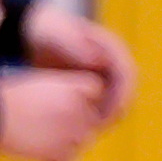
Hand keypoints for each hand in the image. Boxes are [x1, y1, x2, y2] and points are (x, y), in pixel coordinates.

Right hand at [0, 69, 109, 160]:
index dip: (80, 96)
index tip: (60, 99)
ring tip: (36, 140)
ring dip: (64, 144)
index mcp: (73, 86)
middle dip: (72, 124)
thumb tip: (72, 109)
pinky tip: (38, 158)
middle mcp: (78, 109)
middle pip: (90, 120)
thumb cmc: (1, 95)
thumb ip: (60, 92)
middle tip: (43, 124)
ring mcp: (71, 133)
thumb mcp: (36, 82)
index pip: (94, 91)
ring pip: (81, 143)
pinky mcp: (58, 154)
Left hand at [22, 6, 136, 122]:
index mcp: (111, 48)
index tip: (112, 112)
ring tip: (91, 129)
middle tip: (101, 126)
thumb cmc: (45, 31)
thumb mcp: (57, 34)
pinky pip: (101, 103)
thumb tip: (98, 62)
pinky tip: (80, 126)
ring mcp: (105, 74)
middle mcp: (113, 62)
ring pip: (115, 100)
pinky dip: (95, 115)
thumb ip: (75, 46)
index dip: (122, 95)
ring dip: (107, 116)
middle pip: (125, 91)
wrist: (34, 31)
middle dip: (116, 110)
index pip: (127, 74)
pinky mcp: (94, 84)